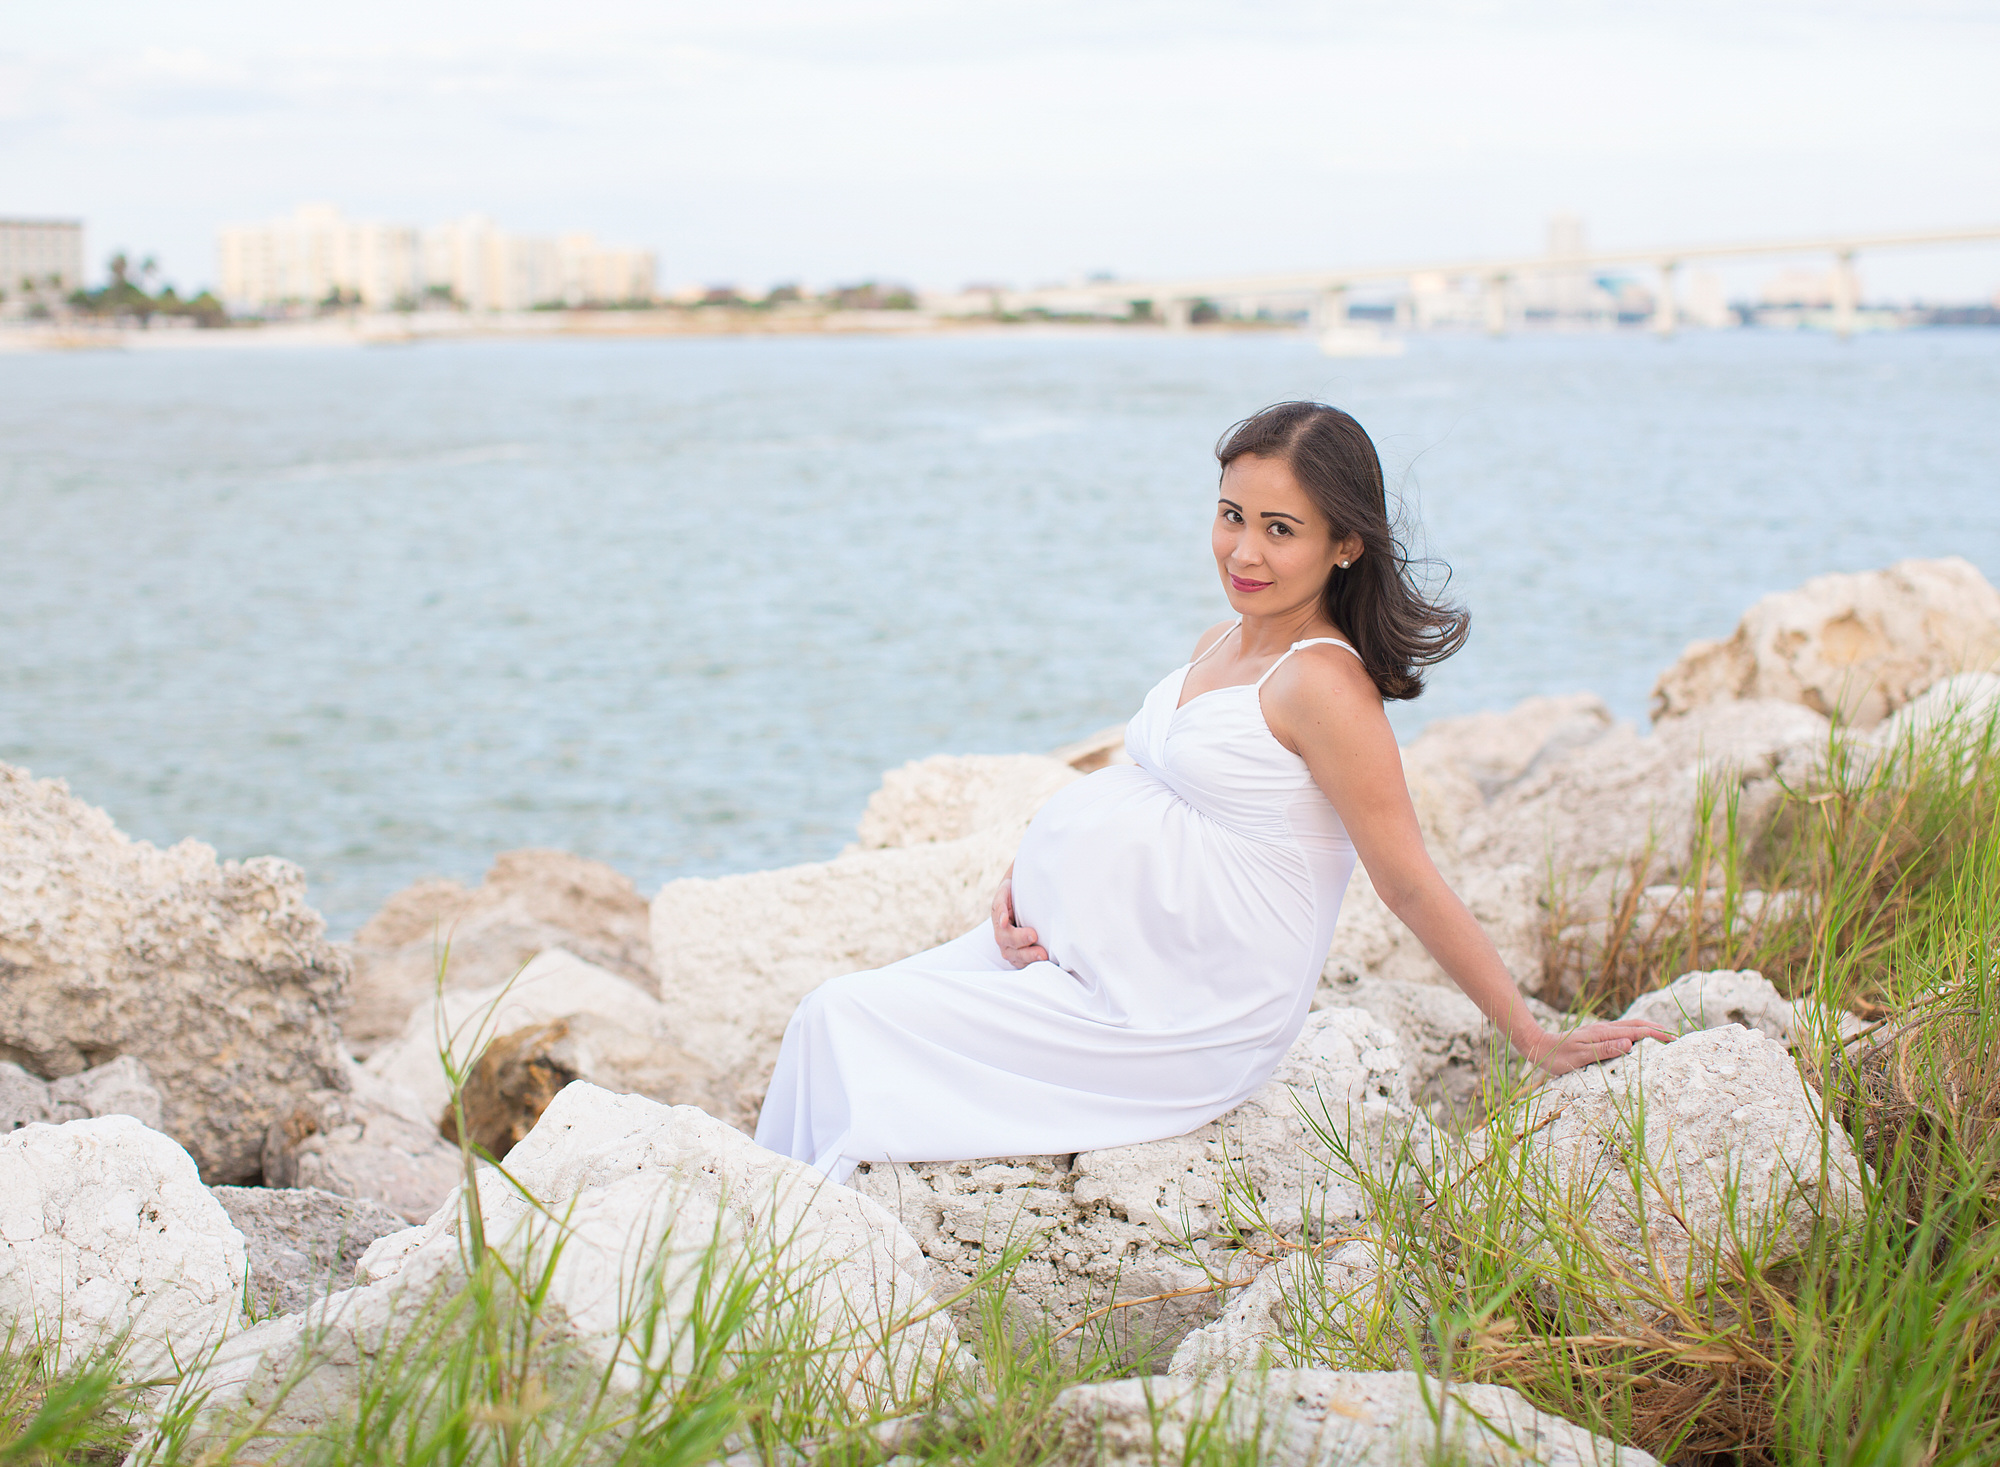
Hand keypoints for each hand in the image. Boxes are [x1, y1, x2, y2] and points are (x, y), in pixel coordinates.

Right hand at [991, 874, 1047, 968]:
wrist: (1017, 892)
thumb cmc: (1012, 891)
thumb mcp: (1004, 891)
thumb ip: (1001, 904)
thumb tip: (1002, 921)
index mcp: (999, 924)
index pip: (1005, 935)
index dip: (1018, 938)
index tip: (1033, 935)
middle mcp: (1003, 939)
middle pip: (1011, 952)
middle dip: (1027, 953)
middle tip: (1042, 953)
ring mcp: (1011, 948)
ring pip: (1018, 960)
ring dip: (1031, 961)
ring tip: (1045, 959)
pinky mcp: (1020, 953)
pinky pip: (1024, 964)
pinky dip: (1033, 965)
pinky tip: (1046, 964)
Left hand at [1530, 1018, 1677, 1077]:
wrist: (1538, 1046)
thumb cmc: (1557, 1056)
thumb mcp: (1580, 1056)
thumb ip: (1604, 1049)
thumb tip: (1629, 1043)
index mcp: (1604, 1033)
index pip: (1637, 1032)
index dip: (1657, 1035)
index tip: (1675, 1040)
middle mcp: (1605, 1029)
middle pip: (1638, 1025)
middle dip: (1659, 1030)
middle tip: (1678, 1037)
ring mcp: (1601, 1031)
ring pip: (1631, 1026)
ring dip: (1650, 1029)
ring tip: (1666, 1035)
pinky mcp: (1598, 1034)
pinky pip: (1623, 1030)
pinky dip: (1638, 1032)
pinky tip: (1641, 1038)